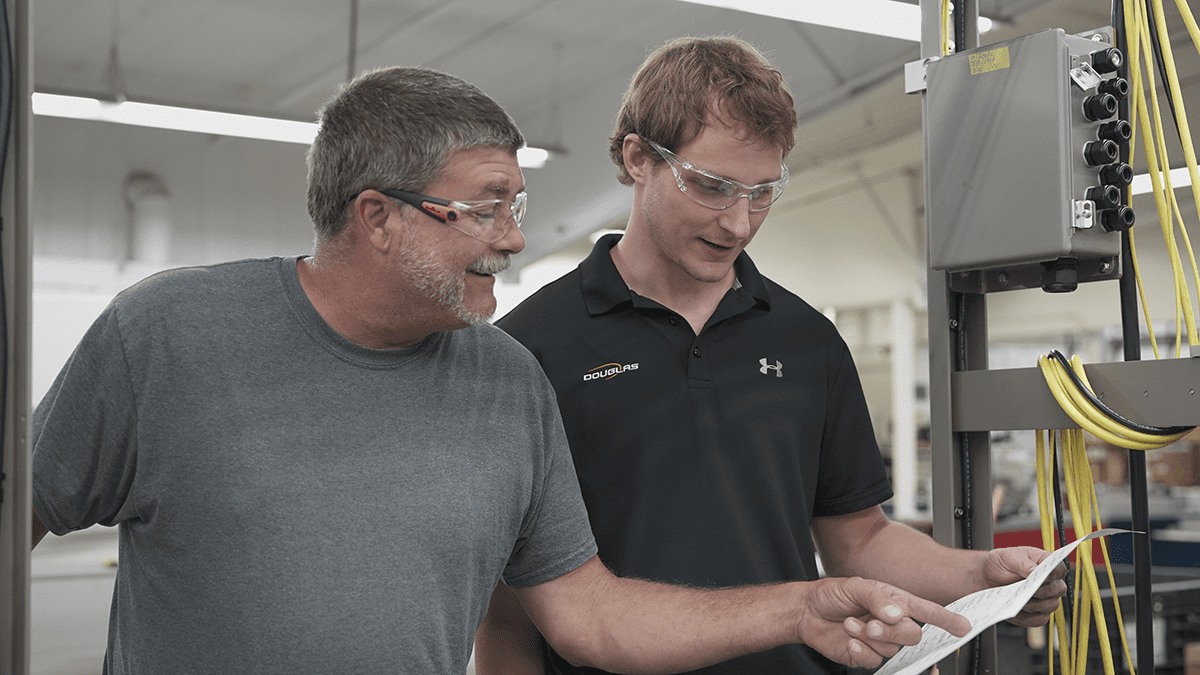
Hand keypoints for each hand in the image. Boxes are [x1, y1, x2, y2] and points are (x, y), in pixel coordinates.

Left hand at [795, 576, 970, 668]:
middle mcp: (892, 623)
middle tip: (872, 623)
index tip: (964, 626)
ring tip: (850, 623)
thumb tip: (897, 613)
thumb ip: (878, 599)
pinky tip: (849, 638)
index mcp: (896, 602)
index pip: (928, 611)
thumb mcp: (855, 586)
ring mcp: (880, 642)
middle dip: (894, 631)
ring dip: (870, 637)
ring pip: (893, 649)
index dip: (947, 619)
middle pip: (914, 635)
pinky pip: (874, 661)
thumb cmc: (833, 594)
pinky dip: (861, 650)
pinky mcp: (865, 656)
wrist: (806, 611)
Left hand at [982, 547, 1066, 626]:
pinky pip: (1038, 620)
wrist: (987, 577)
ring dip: (1033, 605)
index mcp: (1045, 563)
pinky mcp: (1037, 613)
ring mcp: (1045, 599)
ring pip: (1050, 606)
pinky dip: (1027, 617)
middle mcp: (1050, 582)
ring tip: (1016, 600)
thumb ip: (1023, 563)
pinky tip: (1014, 610)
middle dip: (1041, 591)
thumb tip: (1035, 572)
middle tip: (1026, 590)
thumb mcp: (1007, 557)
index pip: (1059, 569)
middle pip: (1058, 590)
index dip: (1054, 573)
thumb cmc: (1000, 563)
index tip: (1041, 576)